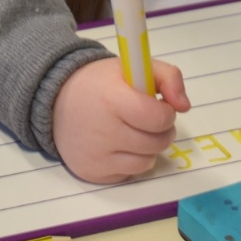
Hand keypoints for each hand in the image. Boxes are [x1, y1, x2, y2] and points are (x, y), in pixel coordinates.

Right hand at [52, 57, 191, 182]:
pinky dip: (130, 162)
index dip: (165, 113)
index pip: (158, 118)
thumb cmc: (101, 83)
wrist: (56, 100)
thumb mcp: (134, 67)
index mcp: (113, 99)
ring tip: (133, 131)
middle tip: (147, 119)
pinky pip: (129, 174)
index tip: (157, 106)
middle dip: (160, 130)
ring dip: (148, 147)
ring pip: (147, 161)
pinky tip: (118, 146)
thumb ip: (169, 77)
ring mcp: (97, 155)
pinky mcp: (92, 173)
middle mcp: (104, 130)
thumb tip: (184, 106)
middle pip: (157, 142)